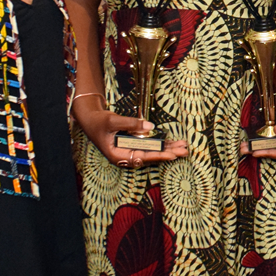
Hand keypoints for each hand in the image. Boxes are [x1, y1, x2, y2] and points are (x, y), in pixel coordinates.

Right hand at [72, 100, 188, 168]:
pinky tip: (174, 143)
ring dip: (168, 148)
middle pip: (150, 156)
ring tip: (183, 146)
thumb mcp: (113, 121)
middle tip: (185, 151)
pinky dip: (161, 143)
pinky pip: (150, 145)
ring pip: (152, 151)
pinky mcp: (134, 144)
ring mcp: (130, 150)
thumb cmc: (99, 122)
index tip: (172, 155)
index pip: (141, 157)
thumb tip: (150, 127)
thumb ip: (131, 124)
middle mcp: (126, 156)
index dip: (157, 156)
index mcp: (118, 155)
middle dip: (168, 153)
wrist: (91, 119)